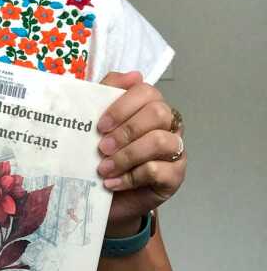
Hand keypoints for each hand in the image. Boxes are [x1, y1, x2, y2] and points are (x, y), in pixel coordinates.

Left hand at [96, 71, 185, 229]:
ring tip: (103, 168)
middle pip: (158, 113)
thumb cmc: (102, 155)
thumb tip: (133, 74)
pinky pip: (158, 170)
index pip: (147, 92)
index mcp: (149, 107)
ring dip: (127, 155)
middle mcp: (168, 125)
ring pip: (160, 141)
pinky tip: (112, 183)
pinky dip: (130, 177)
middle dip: (126, 130)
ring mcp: (175, 150)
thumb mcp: (95, 122)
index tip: (100, 125)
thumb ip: (107, 93)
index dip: (123, 106)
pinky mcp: (175, 176)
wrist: (101, 196)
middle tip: (101, 147)